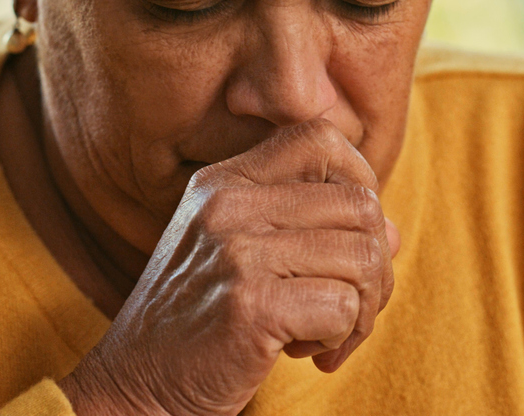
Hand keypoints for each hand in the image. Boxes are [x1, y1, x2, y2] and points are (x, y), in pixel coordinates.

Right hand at [59, 119, 398, 415]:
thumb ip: (307, 229)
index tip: (346, 239)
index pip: (320, 137)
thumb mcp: (237, 254)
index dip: (359, 181)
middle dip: (374, 267)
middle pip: (359, 205)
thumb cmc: (195, 325)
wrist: (133, 387)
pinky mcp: (249, 304)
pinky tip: (302, 353)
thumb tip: (390, 233)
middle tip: (344, 309)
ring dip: (361, 310)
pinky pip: (344, 306)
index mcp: (223, 181)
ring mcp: (236, 251)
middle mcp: (227, 203)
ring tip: (321, 336)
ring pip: (364, 257)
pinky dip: (339, 339)